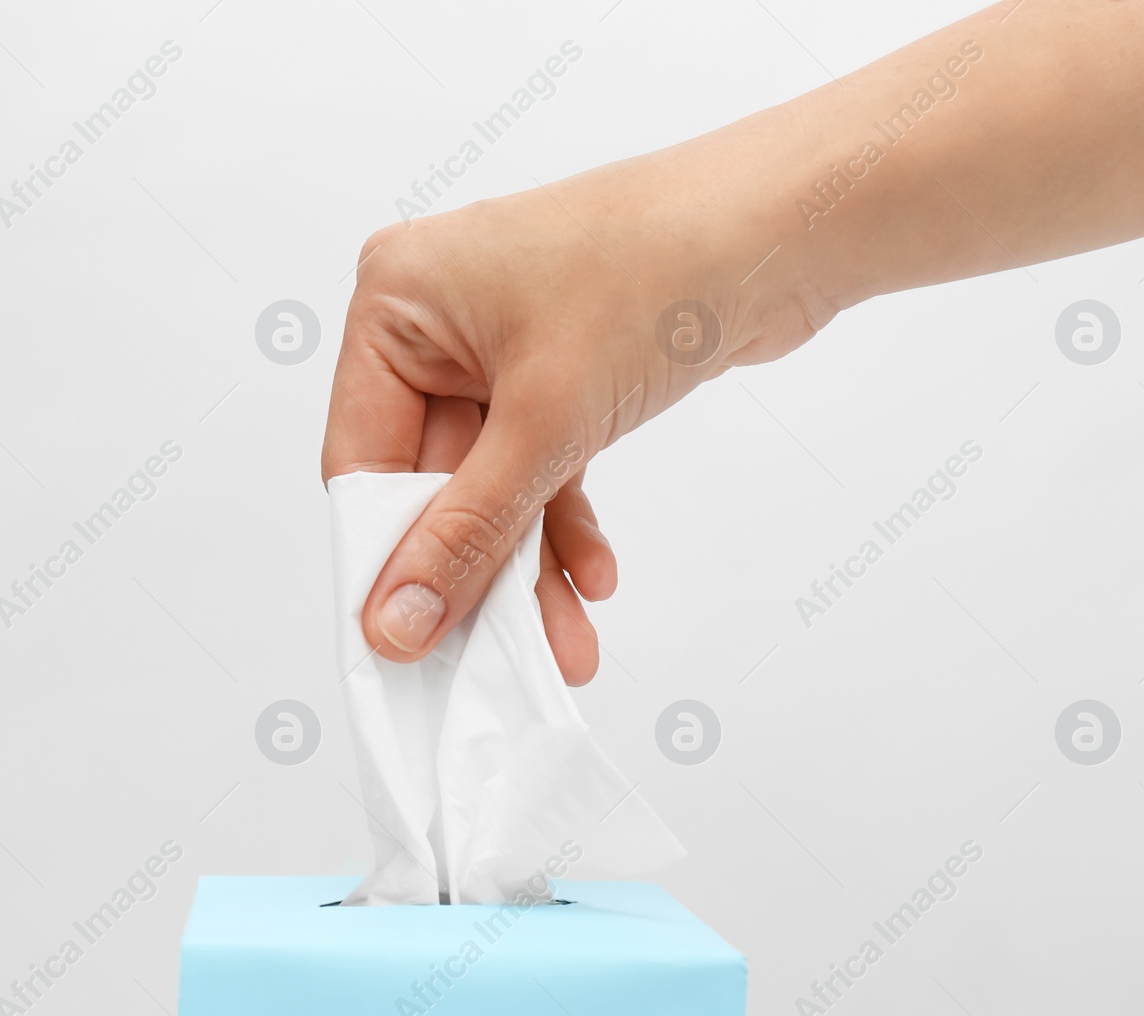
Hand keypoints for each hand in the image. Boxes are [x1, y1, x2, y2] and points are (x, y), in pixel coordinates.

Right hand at [321, 145, 835, 682]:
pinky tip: (595, 577)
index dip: (383, 557)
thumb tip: (399, 618)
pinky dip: (562, 522)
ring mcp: (499, 346)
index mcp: (397, 299)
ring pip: (491, 485)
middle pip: (429, 481)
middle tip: (492, 660)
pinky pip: (538, 466)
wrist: (783, 226)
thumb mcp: (545, 420)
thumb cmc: (658, 268)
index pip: (361, 459)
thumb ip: (468, 530)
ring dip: (525, 565)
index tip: (403, 642)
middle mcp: (437, 320)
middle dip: (473, 574)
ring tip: (562, 643)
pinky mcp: (558, 370)